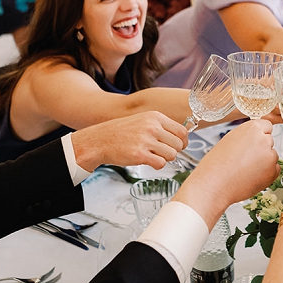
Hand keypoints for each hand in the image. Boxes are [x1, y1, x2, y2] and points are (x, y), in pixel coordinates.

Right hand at [72, 111, 187, 169]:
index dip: (182, 142)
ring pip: (172, 155)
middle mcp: (152, 127)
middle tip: (163, 153)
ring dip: (165, 159)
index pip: (182, 131)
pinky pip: (161, 164)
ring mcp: (146, 140)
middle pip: (179, 144)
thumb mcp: (143, 120)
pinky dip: (157, 165)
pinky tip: (148, 161)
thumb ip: (161, 126)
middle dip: (173, 151)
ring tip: (153, 156)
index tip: (178, 146)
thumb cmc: (122, 132)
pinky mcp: (139, 154)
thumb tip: (181, 138)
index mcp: (155, 117)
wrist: (100, 140)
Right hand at [176, 120, 278, 227]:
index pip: (266, 126)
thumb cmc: (217, 164)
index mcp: (252, 128)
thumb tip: (258, 137)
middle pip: (269, 141)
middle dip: (261, 149)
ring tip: (245, 169)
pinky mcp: (273, 172)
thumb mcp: (231, 139)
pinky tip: (250, 176)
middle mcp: (264, 139)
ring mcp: (270, 156)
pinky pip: (274, 169)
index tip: (252, 143)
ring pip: (272, 156)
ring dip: (264, 162)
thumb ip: (247, 136)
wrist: (213, 185)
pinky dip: (266, 174)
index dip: (258, 135)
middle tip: (244, 159)